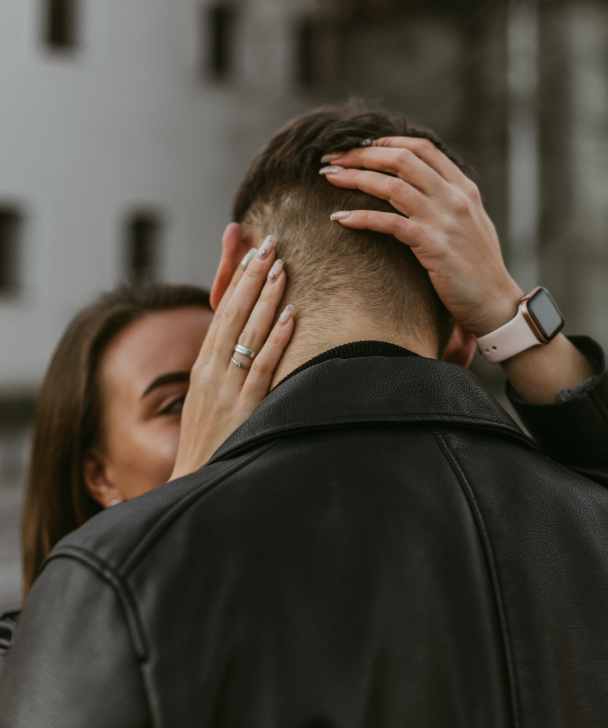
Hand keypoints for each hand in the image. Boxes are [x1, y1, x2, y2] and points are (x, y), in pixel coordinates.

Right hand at [169, 229, 294, 478]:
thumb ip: (224, 369)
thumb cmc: (208, 441)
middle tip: (269, 244)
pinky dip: (276, 339)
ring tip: (281, 267)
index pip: (221, 312)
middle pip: (233, 313)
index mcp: (202, 365)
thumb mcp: (208, 398)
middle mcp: (211, 370)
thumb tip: (243, 341)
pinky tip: (290, 315)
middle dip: (251, 277)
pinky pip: (263, 366)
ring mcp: (227, 387)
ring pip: (249, 332)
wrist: (196, 483)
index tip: (251, 251)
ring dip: (266, 297)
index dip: (236, 280)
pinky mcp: (245, 406)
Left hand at [320, 137, 521, 337]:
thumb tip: (420, 184)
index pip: (423, 148)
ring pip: (392, 186)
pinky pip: (390, 223)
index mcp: (463, 188)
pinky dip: (361, 217)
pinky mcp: (433, 246)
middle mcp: (455, 198)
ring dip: (355, 178)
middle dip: (363, 154)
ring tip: (329, 177)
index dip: (387, 142)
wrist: (496, 304)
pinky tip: (339, 217)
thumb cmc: (478, 267)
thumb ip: (448, 200)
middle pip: (402, 160)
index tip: (360, 146)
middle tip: (333, 157)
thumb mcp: (471, 222)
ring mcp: (445, 221)